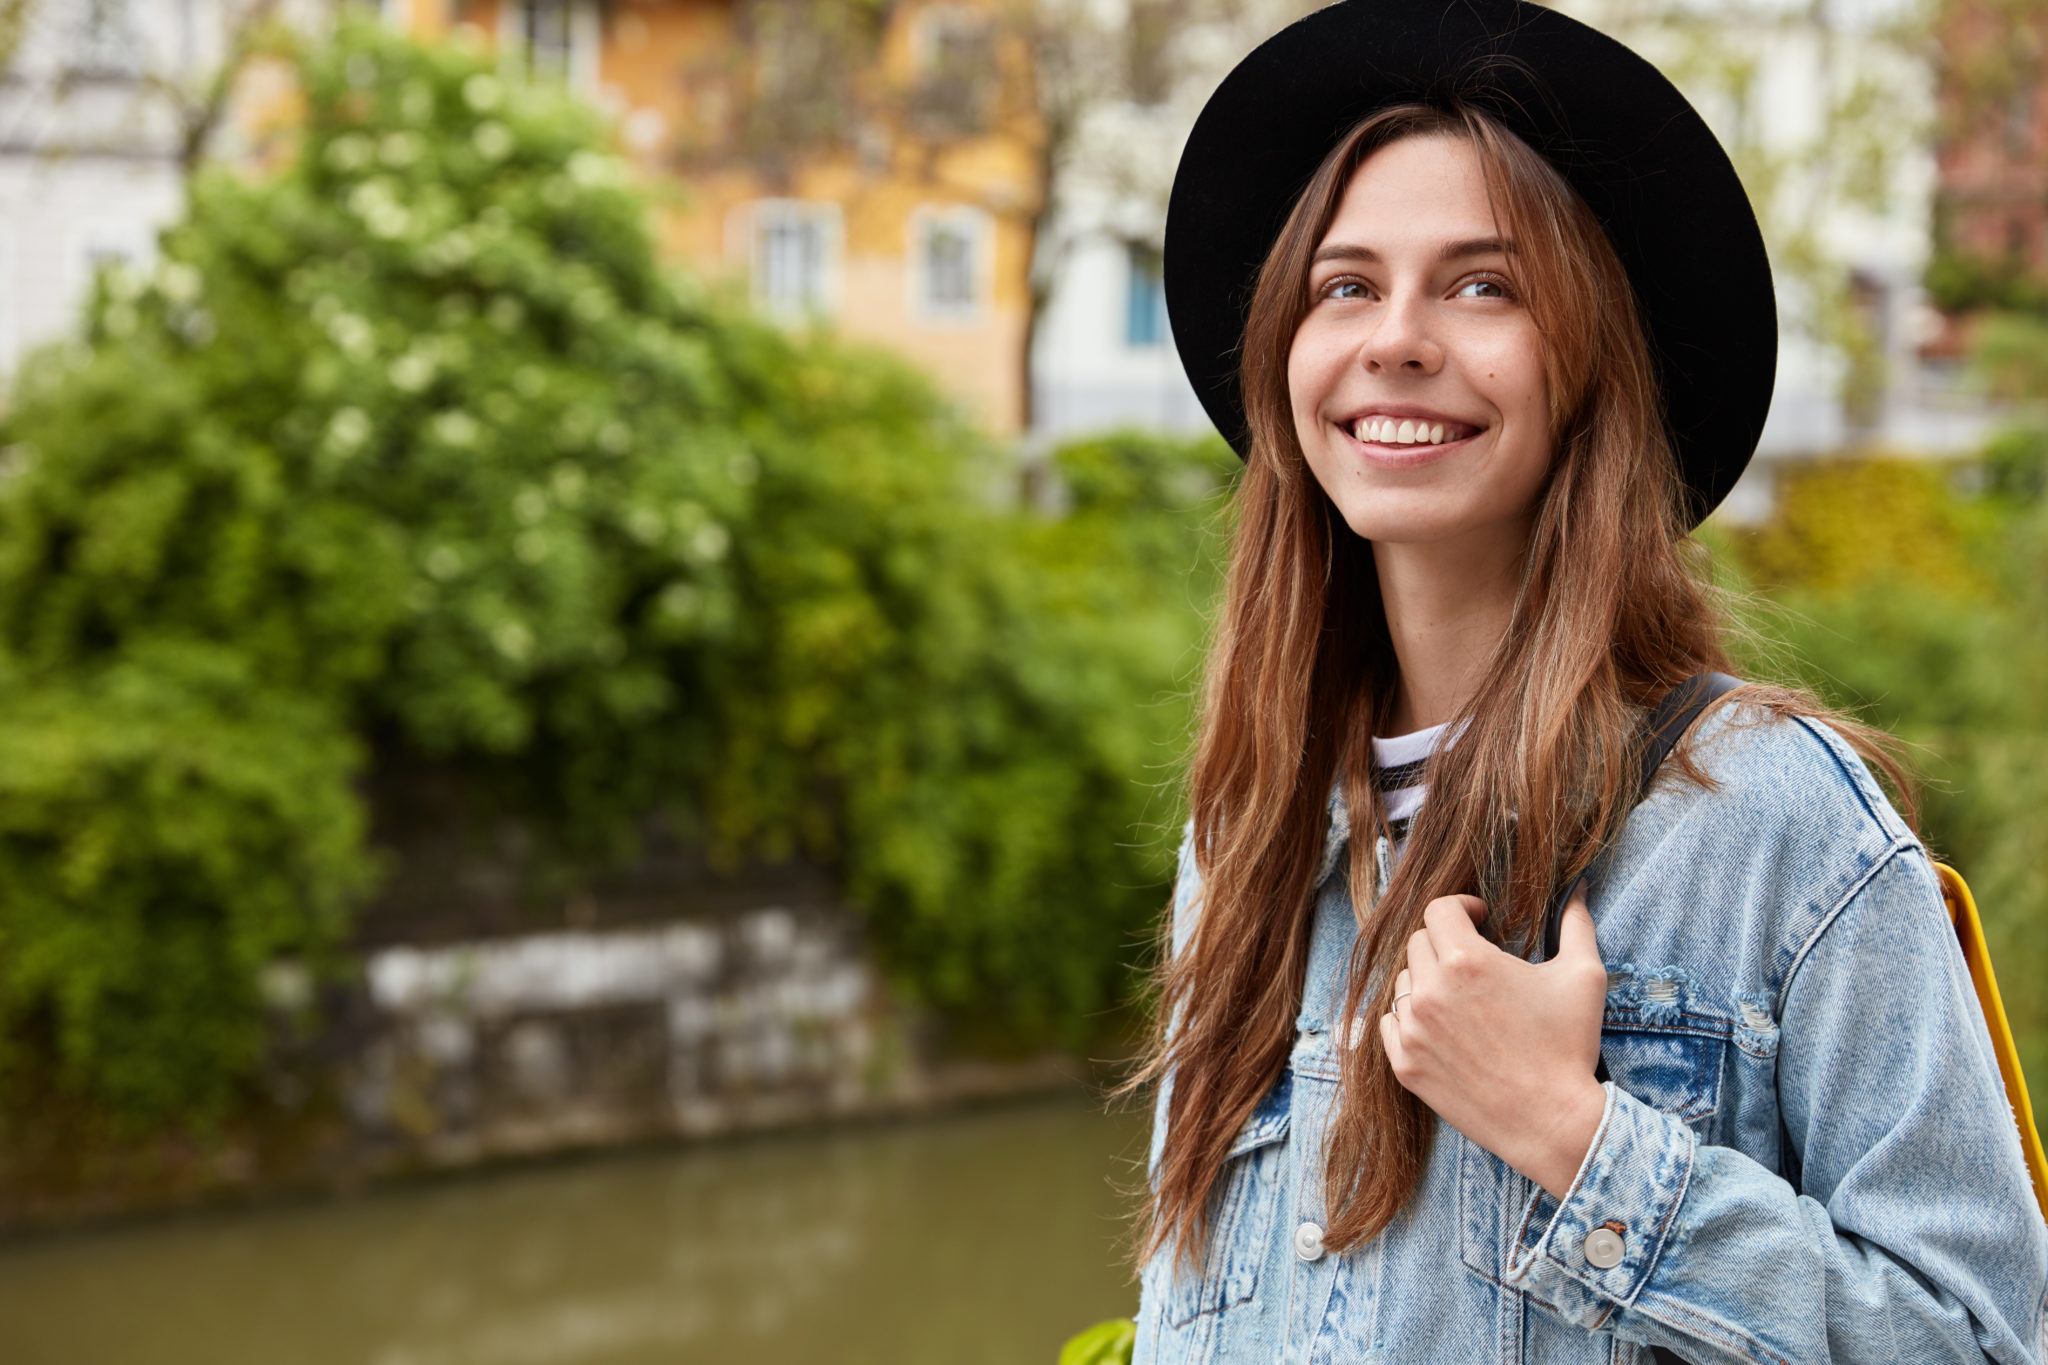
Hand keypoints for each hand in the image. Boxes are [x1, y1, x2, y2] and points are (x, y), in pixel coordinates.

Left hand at [1378, 885, 1608, 1199]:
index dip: (1462, 908)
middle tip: (1476, 962)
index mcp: (1466, 961)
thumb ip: (1576, 924)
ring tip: (1463, 999)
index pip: (1438, 910)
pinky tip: (1443, 1027)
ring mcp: (1412, 1029)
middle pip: (1418, 943)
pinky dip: (1411, 1018)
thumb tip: (1579, 889)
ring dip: (1428, 981)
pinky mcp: (1404, 1063)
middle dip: (1446, 944)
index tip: (1481, 919)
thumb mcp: (1583, 977)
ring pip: (1404, 983)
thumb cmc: (1570, 1048)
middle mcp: (1430, 990)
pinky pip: (1390, 1022)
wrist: (1552, 1122)